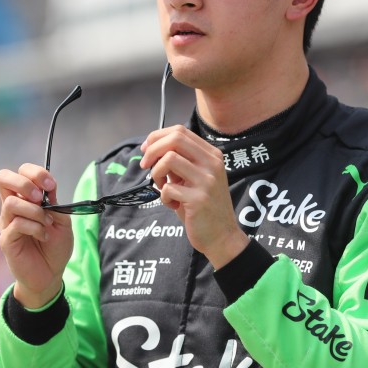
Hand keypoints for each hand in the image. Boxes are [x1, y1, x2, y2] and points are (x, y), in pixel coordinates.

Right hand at [0, 164, 72, 308]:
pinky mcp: (6, 240)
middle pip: (2, 178)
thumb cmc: (55, 247)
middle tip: (40, 198)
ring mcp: (6, 223)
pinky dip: (35, 227)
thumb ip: (54, 203)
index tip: (51, 185)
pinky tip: (44, 236)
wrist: (51, 275)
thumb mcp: (62, 221)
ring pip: (11, 202)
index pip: (20, 172)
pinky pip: (16, 224)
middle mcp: (12, 208)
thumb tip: (48, 186)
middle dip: (24, 182)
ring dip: (35, 211)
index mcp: (25, 199)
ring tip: (47, 223)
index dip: (34, 172)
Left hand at [140, 126, 248, 268]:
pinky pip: (168, 188)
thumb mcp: (195, 178)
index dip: (157, 137)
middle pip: (175, 139)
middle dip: (152, 150)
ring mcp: (207, 180)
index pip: (180, 131)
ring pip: (169, 160)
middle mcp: (212, 163)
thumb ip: (180, 163)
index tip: (146, 150)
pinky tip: (172, 205)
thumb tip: (151, 149)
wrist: (222, 236)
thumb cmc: (204, 207)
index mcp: (211, 155)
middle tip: (145, 165)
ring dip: (157, 174)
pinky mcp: (199, 199)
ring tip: (162, 188)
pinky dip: (163, 197)